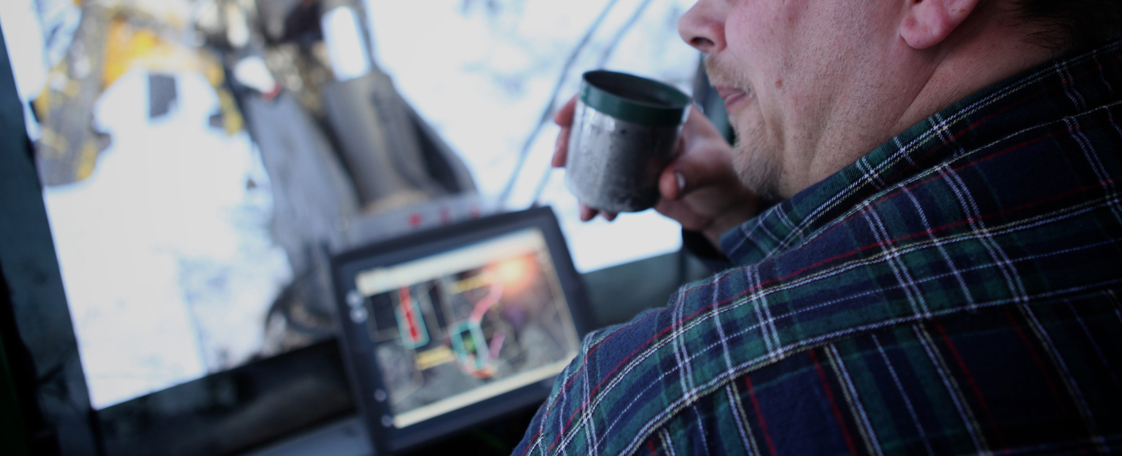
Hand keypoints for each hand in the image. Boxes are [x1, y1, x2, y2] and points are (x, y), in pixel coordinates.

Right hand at [552, 96, 757, 247]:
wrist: (725, 207)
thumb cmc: (725, 176)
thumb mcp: (712, 168)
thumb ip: (691, 173)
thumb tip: (666, 185)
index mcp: (660, 108)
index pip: (615, 95)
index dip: (582, 102)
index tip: (561, 119)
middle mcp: (644, 126)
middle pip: (594, 125)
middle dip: (569, 143)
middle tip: (559, 162)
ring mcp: (635, 152)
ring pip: (595, 155)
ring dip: (580, 177)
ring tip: (584, 205)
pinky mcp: (632, 177)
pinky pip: (605, 182)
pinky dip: (596, 198)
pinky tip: (597, 214)